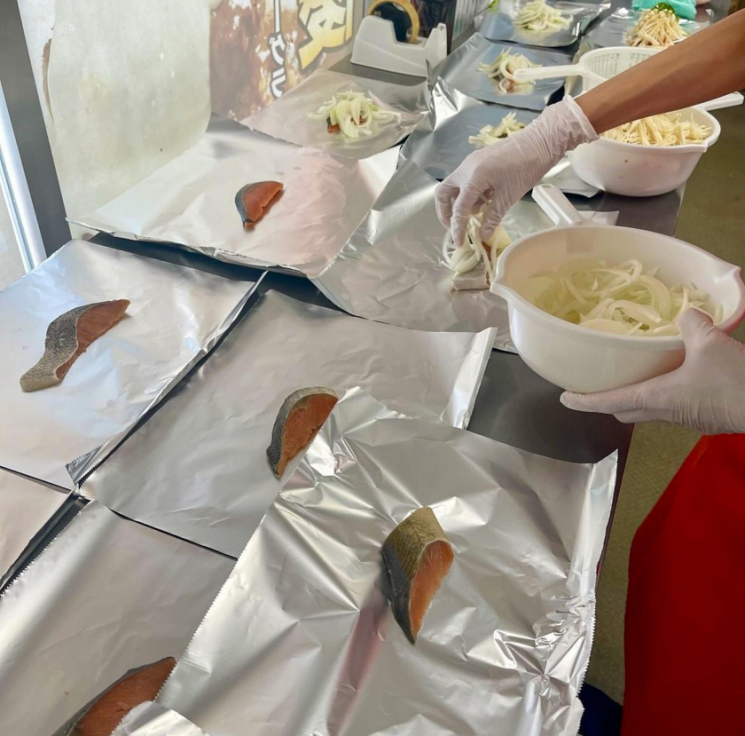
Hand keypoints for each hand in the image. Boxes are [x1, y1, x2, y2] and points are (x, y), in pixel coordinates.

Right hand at [435, 97, 596, 247]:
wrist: (540, 141)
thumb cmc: (526, 168)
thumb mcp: (509, 197)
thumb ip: (492, 217)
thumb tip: (483, 236)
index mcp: (472, 178)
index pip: (459, 209)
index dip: (458, 228)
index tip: (459, 243)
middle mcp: (466, 169)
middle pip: (443, 193)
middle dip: (446, 212)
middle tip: (455, 226)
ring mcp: (470, 163)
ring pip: (454, 187)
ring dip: (459, 203)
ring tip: (476, 214)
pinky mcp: (478, 161)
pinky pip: (465, 180)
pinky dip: (469, 194)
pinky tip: (485, 201)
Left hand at [561, 310, 744, 434]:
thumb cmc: (734, 382)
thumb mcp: (710, 344)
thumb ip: (692, 325)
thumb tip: (687, 314)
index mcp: (654, 397)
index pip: (607, 402)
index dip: (583, 401)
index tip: (565, 399)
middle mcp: (664, 412)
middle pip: (625, 410)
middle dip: (608, 400)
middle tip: (600, 384)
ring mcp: (684, 418)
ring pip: (650, 410)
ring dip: (638, 396)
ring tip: (636, 375)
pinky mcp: (704, 418)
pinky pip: (674, 406)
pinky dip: (665, 393)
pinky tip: (679, 376)